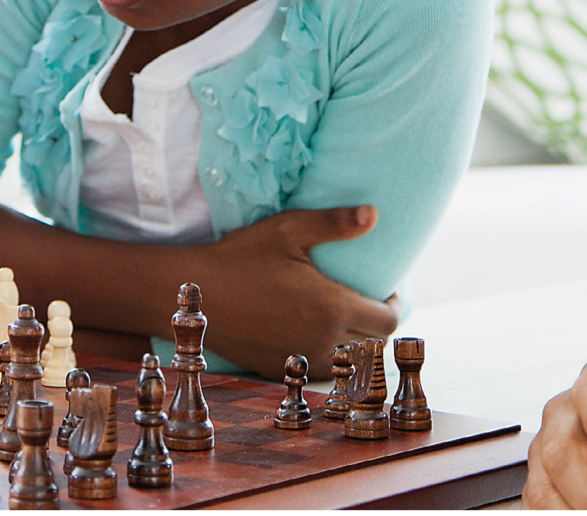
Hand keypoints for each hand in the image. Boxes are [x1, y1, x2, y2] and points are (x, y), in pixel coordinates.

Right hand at [192, 205, 397, 377]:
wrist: (192, 293)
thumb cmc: (240, 257)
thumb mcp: (287, 230)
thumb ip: (334, 223)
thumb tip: (374, 215)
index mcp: (331, 308)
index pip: (389, 321)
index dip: (394, 305)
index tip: (387, 290)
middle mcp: (322, 341)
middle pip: (374, 344)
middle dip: (378, 323)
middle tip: (367, 301)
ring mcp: (300, 359)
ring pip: (350, 363)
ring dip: (356, 344)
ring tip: (346, 320)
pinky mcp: (279, 369)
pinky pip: (320, 370)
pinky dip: (329, 357)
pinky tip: (316, 335)